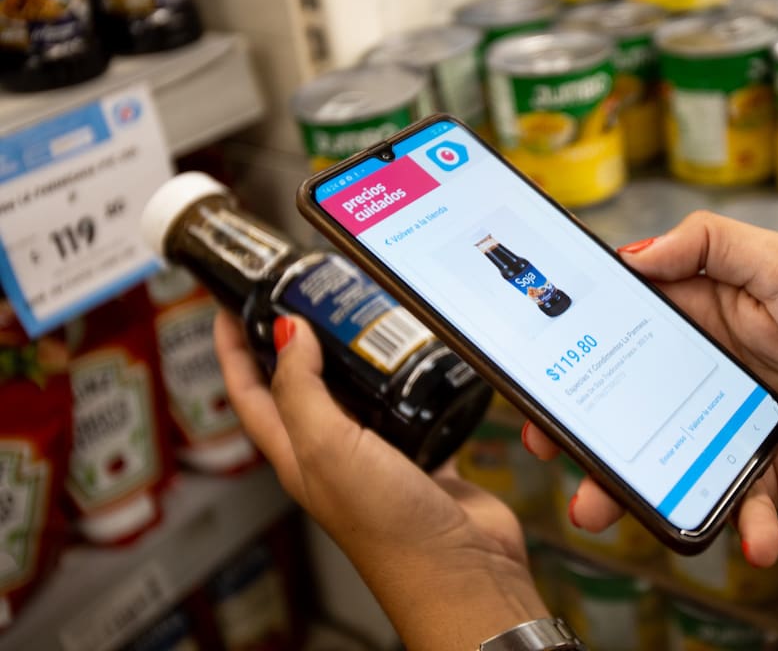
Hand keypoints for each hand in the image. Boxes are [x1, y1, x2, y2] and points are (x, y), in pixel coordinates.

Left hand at [215, 312, 546, 649]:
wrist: (462, 568)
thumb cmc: (388, 528)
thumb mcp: (328, 449)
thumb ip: (302, 391)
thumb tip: (286, 331)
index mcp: (298, 455)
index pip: (251, 393)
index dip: (235, 350)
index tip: (230, 304)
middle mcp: (334, 454)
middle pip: (303, 386)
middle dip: (296, 340)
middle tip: (303, 293)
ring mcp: (381, 453)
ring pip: (359, 390)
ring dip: (356, 352)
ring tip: (364, 310)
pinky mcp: (426, 451)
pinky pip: (414, 402)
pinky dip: (414, 375)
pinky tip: (424, 353)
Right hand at [524, 210, 777, 565]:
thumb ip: (712, 245)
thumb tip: (634, 254)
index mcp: (706, 315)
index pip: (624, 326)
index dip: (577, 343)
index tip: (537, 364)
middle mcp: (709, 371)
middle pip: (627, 399)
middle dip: (580, 425)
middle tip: (547, 444)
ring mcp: (731, 425)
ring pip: (661, 456)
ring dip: (628, 486)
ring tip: (602, 509)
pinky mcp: (764, 475)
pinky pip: (731, 501)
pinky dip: (737, 524)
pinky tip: (746, 536)